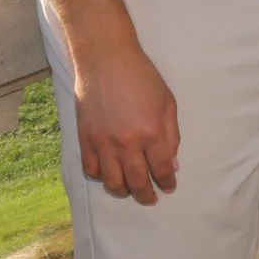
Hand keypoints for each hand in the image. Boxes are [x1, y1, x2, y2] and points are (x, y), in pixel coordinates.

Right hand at [76, 42, 178, 204]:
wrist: (105, 59)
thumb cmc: (141, 76)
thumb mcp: (167, 102)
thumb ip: (172, 135)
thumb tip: (172, 165)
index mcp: (152, 133)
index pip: (163, 170)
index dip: (167, 183)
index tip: (168, 187)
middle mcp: (128, 143)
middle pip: (138, 182)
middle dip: (147, 195)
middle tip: (151, 199)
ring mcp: (104, 144)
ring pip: (113, 182)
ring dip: (124, 191)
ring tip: (130, 190)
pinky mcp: (85, 140)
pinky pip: (91, 170)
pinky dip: (100, 177)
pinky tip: (108, 174)